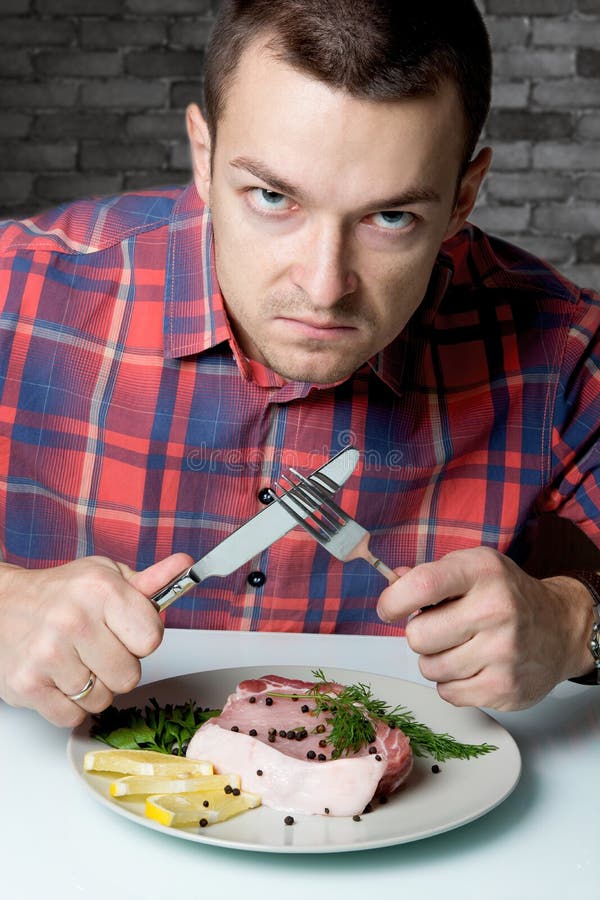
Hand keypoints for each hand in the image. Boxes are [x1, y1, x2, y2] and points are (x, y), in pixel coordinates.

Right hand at [0, 552, 192, 726]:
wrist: (3, 605)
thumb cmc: (63, 593)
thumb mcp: (107, 576)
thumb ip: (150, 582)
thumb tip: (186, 566)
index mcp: (100, 589)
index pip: (152, 639)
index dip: (143, 639)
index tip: (127, 630)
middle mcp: (73, 620)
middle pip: (130, 677)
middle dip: (119, 666)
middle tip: (98, 647)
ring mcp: (48, 655)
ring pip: (103, 700)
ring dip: (94, 686)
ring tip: (77, 660)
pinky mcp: (27, 686)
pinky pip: (73, 717)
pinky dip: (71, 704)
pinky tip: (60, 677)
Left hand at [377, 547, 594, 710]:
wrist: (560, 627)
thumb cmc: (506, 595)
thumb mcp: (472, 568)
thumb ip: (429, 574)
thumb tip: (393, 581)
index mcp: (482, 572)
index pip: (422, 585)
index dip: (393, 601)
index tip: (389, 608)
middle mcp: (496, 609)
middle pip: (418, 636)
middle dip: (420, 634)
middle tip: (439, 629)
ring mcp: (503, 652)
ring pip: (429, 668)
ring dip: (435, 661)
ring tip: (459, 647)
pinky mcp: (505, 687)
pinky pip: (448, 693)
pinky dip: (452, 683)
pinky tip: (472, 666)